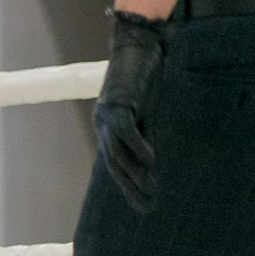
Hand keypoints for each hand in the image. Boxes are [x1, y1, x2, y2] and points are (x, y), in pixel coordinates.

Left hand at [94, 8, 169, 210]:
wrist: (139, 46)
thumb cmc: (142, 79)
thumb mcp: (145, 114)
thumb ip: (144, 136)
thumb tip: (149, 164)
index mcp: (108, 129)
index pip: (115, 165)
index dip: (128, 186)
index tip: (144, 205)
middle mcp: (102, 125)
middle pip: (114, 165)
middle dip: (130, 188)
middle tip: (146, 208)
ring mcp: (107, 115)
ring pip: (117, 153)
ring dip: (134, 174)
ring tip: (150, 191)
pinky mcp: (118, 103)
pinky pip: (126, 132)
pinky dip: (139, 148)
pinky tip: (152, 162)